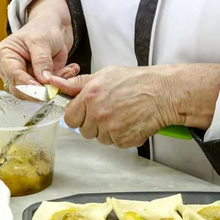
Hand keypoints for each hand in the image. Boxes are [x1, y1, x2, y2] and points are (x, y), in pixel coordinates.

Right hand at [0, 0, 78, 98]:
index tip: (40, 89)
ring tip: (67, 71)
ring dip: (52, 87)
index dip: (26, 84)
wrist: (51, 29)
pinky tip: (69, 71)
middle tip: (55, 87)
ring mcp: (22, 79)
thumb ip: (42, 60)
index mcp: (4, 56)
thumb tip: (44, 80)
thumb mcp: (41, 41)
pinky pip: (46, 90)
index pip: (13, 74)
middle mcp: (9, 70)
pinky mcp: (35, 84)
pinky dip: (59, 84)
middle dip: (39, 90)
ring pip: (34, 93)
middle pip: (19, 89)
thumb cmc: (41, 29)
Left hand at [49, 64, 219, 147]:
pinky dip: (122, 137)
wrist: (163, 93)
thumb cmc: (136, 82)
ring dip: (108, 131)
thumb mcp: (104, 75)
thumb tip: (56, 83)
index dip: (78, 116)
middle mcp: (98, 114)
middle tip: (109, 112)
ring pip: (100, 139)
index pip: (70, 118)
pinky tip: (130, 123)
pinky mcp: (123, 140)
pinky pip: (116, 144)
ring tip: (122, 115)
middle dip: (93, 124)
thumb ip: (78, 84)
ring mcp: (111, 129)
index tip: (87, 112)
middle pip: (84, 131)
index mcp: (90, 97)